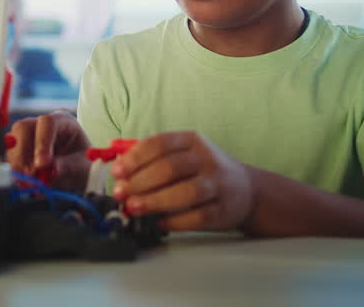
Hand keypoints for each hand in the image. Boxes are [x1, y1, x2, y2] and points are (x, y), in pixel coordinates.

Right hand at [4, 110, 91, 190]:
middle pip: (23, 128)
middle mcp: (41, 125)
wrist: (78, 172)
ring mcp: (27, 136)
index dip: (42, 143)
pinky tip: (28, 184)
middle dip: (24, 154)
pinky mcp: (19, 150)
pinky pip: (10, 158)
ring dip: (18, 165)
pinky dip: (16, 172)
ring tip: (31, 184)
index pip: (47, 123)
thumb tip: (52, 171)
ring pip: (13, 143)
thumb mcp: (83, 167)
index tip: (42, 165)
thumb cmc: (84, 164)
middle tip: (30, 176)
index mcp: (62, 121)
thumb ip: (69, 167)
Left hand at [111, 131, 254, 231]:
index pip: (160, 144)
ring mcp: (218, 184)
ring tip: (133, 207)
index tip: (117, 172)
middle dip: (140, 182)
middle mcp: (207, 159)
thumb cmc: (202, 171)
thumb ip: (153, 157)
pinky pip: (198, 217)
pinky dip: (175, 222)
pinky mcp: (224, 210)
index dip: (135, 158)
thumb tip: (118, 167)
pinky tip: (158, 223)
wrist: (247, 190)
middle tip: (121, 193)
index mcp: (192, 140)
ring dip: (155, 201)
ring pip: (186, 192)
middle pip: (170, 168)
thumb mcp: (183, 154)